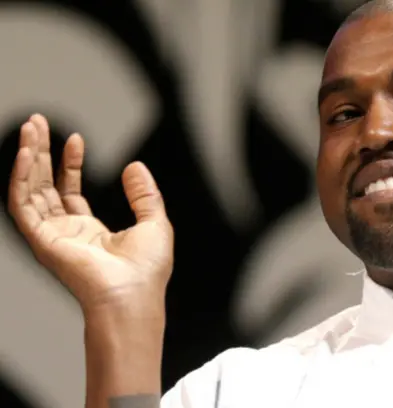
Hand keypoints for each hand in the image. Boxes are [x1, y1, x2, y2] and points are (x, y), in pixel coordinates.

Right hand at [7, 114, 173, 314]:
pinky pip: (22, 205)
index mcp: (89, 232)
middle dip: (41, 152)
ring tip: (31, 128)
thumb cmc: (146, 272)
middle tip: (37, 123)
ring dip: (29, 157)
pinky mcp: (41, 240)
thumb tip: (135, 166)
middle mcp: (66, 234)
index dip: (71, 164)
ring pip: (30, 189)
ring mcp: (51, 237)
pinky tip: (26, 154)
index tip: (76, 140)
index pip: (70, 192)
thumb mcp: (154, 223)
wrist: (133, 295)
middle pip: (45, 185)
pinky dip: (21, 178)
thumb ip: (144, 195)